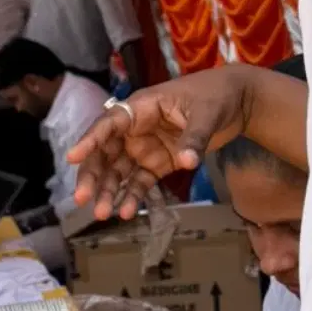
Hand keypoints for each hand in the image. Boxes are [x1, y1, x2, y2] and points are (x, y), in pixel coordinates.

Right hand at [66, 67, 251, 218]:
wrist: (238, 102)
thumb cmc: (216, 95)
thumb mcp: (206, 113)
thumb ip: (194, 138)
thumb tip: (187, 161)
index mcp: (141, 107)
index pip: (109, 123)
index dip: (90, 140)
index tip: (73, 157)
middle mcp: (136, 129)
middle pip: (106, 152)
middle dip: (92, 176)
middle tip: (82, 198)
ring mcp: (146, 147)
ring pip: (119, 172)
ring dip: (109, 192)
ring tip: (103, 214)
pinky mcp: (159, 163)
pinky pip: (141, 182)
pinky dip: (133, 197)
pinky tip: (127, 213)